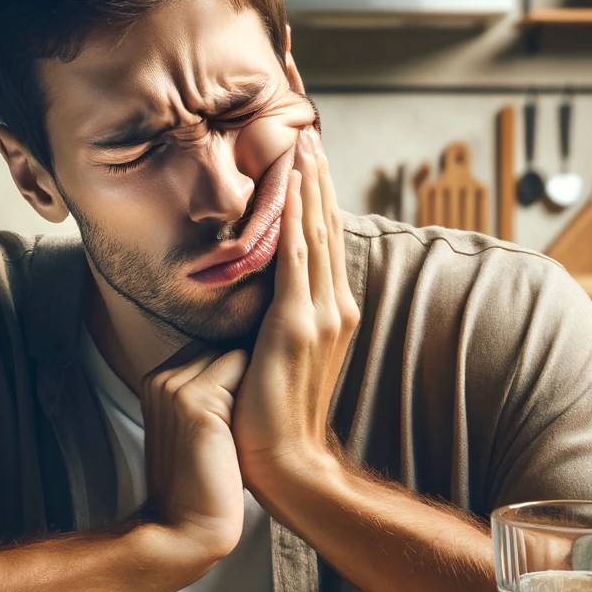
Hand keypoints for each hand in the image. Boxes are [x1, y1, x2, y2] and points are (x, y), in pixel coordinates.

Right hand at [141, 342, 249, 561]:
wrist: (187, 530)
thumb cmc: (206, 486)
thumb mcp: (204, 433)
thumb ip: (215, 397)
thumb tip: (252, 367)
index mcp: (160, 385)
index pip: (212, 349)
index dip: (240, 370)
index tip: (253, 400)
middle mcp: (161, 379)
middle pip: (223, 345)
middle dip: (248, 370)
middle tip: (257, 414)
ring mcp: (173, 387)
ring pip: (235, 351)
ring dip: (255, 380)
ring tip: (254, 424)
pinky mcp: (194, 400)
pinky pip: (241, 363)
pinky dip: (257, 387)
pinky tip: (254, 425)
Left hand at [232, 126, 359, 491]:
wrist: (288, 465)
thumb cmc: (274, 421)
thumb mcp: (280, 359)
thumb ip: (276, 323)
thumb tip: (255, 299)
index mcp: (334, 314)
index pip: (326, 242)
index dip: (319, 197)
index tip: (309, 158)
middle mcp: (337, 307)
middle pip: (327, 225)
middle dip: (317, 175)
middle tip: (308, 127)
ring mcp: (322, 314)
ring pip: (316, 231)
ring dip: (308, 182)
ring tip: (301, 140)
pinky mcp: (298, 323)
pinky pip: (298, 254)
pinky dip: (297, 213)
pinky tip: (292, 183)